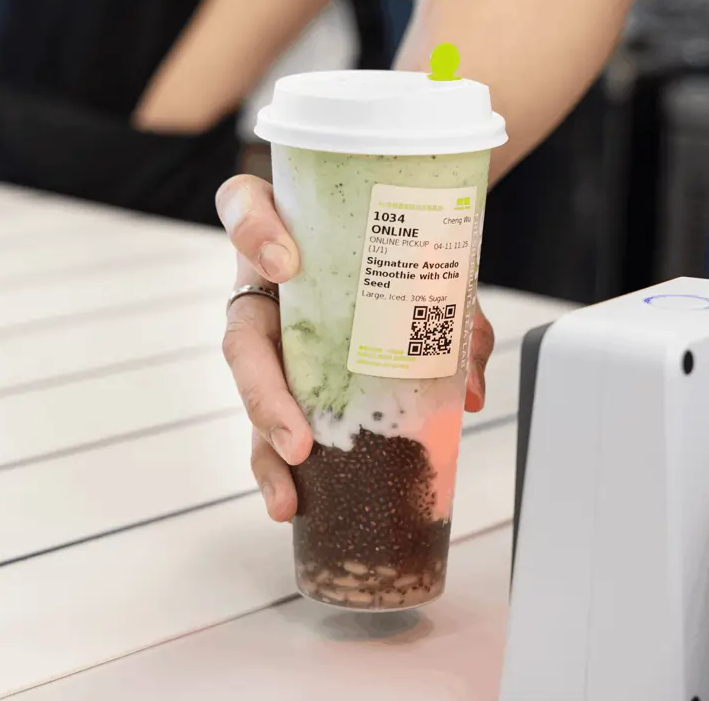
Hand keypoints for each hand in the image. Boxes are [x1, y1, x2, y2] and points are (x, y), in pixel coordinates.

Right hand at [216, 175, 494, 522]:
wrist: (411, 252)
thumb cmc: (407, 253)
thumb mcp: (436, 269)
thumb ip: (457, 316)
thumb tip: (468, 391)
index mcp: (290, 230)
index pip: (245, 208)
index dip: (253, 233)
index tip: (288, 264)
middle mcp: (266, 285)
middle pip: (240, 333)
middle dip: (263, 391)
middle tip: (297, 439)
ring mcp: (271, 334)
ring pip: (248, 391)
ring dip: (266, 444)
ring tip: (287, 494)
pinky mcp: (283, 376)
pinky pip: (270, 419)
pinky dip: (278, 463)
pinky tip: (290, 501)